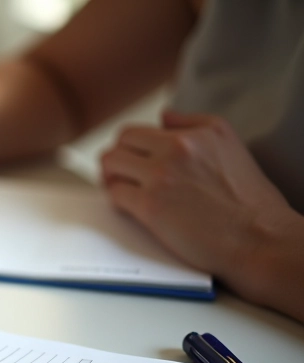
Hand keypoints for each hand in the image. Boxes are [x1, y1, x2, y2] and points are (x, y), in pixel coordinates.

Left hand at [100, 111, 303, 311]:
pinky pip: (115, 194)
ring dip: (111, 178)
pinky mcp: (150, 205)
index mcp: (196, 133)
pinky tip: (129, 209)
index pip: (140, 130)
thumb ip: (194, 124)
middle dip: (116, 160)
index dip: (131, 148)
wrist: (260, 239)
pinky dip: (117, 201)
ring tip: (121, 191)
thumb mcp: (230, 146)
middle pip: (120, 142)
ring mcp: (161, 175)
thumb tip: (163, 116)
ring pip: (110, 164)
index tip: (132, 162)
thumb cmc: (249, 201)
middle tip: (120, 177)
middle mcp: (177, 147)